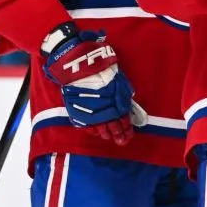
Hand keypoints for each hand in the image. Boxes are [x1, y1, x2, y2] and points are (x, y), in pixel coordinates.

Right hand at [41, 25, 146, 145]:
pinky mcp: (77, 113)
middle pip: (112, 128)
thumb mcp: (119, 82)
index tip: (129, 135)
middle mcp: (104, 111)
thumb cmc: (102, 70)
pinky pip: (86, 126)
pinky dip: (92, 130)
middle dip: (118, 135)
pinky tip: (96, 132)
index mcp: (116, 104)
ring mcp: (89, 114)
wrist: (78, 65)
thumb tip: (129, 111)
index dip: (126, 129)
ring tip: (108, 137)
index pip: (123, 121)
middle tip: (121, 141)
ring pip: (100, 130)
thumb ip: (123, 97)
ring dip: (106, 134)